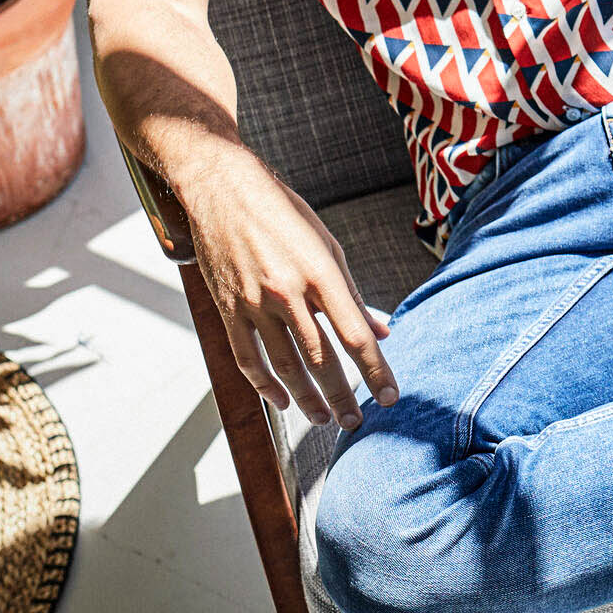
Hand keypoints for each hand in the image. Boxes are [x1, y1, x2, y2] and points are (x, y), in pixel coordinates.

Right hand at [176, 158, 398, 428]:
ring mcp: (254, 304)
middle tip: (356, 422)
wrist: (222, 189)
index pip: (355, 334)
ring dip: (308, 399)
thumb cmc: (283, 214)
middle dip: (343, 397)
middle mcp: (287, 292)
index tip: (391, 396)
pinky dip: (266, 386)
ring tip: (324, 419)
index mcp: (320, 272)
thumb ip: (353, 294)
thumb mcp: (328, 245)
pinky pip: (248, 359)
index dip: (376, 370)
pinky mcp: (228, 310)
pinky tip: (284, 401)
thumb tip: (382, 332)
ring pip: (285, 366)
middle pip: (322, 359)